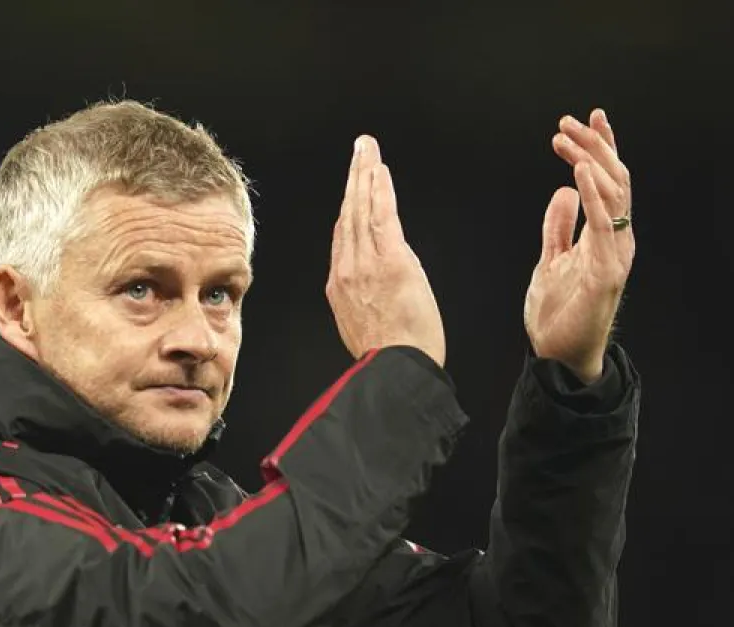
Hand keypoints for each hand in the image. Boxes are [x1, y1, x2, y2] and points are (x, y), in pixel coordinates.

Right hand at [326, 135, 445, 365]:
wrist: (394, 370)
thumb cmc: (388, 355)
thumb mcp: (361, 325)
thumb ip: (362, 296)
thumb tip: (371, 281)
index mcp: (339, 286)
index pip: (342, 236)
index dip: (347, 207)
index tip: (352, 187)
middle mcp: (347, 270)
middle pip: (347, 214)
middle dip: (353, 178)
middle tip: (359, 149)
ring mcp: (366, 264)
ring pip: (361, 209)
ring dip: (365, 174)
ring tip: (367, 149)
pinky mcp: (391, 261)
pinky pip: (382, 216)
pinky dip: (380, 190)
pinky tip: (380, 170)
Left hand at [524, 108, 636, 382]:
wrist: (558, 355)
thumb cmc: (557, 313)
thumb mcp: (551, 260)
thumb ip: (558, 227)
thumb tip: (561, 192)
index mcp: (604, 234)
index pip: (608, 181)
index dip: (602, 147)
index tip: (589, 117)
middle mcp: (616, 239)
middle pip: (613, 179)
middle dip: (593, 145)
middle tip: (569, 121)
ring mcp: (615, 254)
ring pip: (614, 195)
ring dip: (591, 162)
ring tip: (570, 138)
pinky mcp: (607, 271)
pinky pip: (604, 226)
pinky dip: (595, 196)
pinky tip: (581, 173)